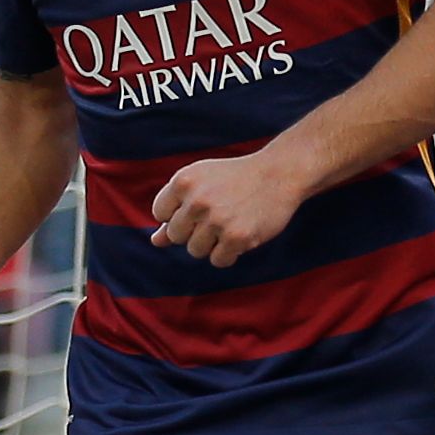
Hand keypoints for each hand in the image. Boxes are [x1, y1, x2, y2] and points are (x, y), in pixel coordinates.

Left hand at [150, 152, 307, 267]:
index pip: (160, 213)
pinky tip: (241, 234)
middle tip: (219, 214)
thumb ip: (176, 210)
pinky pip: (218, 261)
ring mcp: (217, 220)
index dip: (179, 213)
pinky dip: (229, 253)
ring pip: (195, 251)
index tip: (200, 205)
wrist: (279, 173)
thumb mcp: (202, 183)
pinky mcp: (237, 237)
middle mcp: (197, 200)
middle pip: (176, 236)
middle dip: (194, 231)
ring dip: (212, 244)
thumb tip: (155, 241)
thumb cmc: (236, 179)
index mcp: (184, 181)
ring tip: (230, 223)